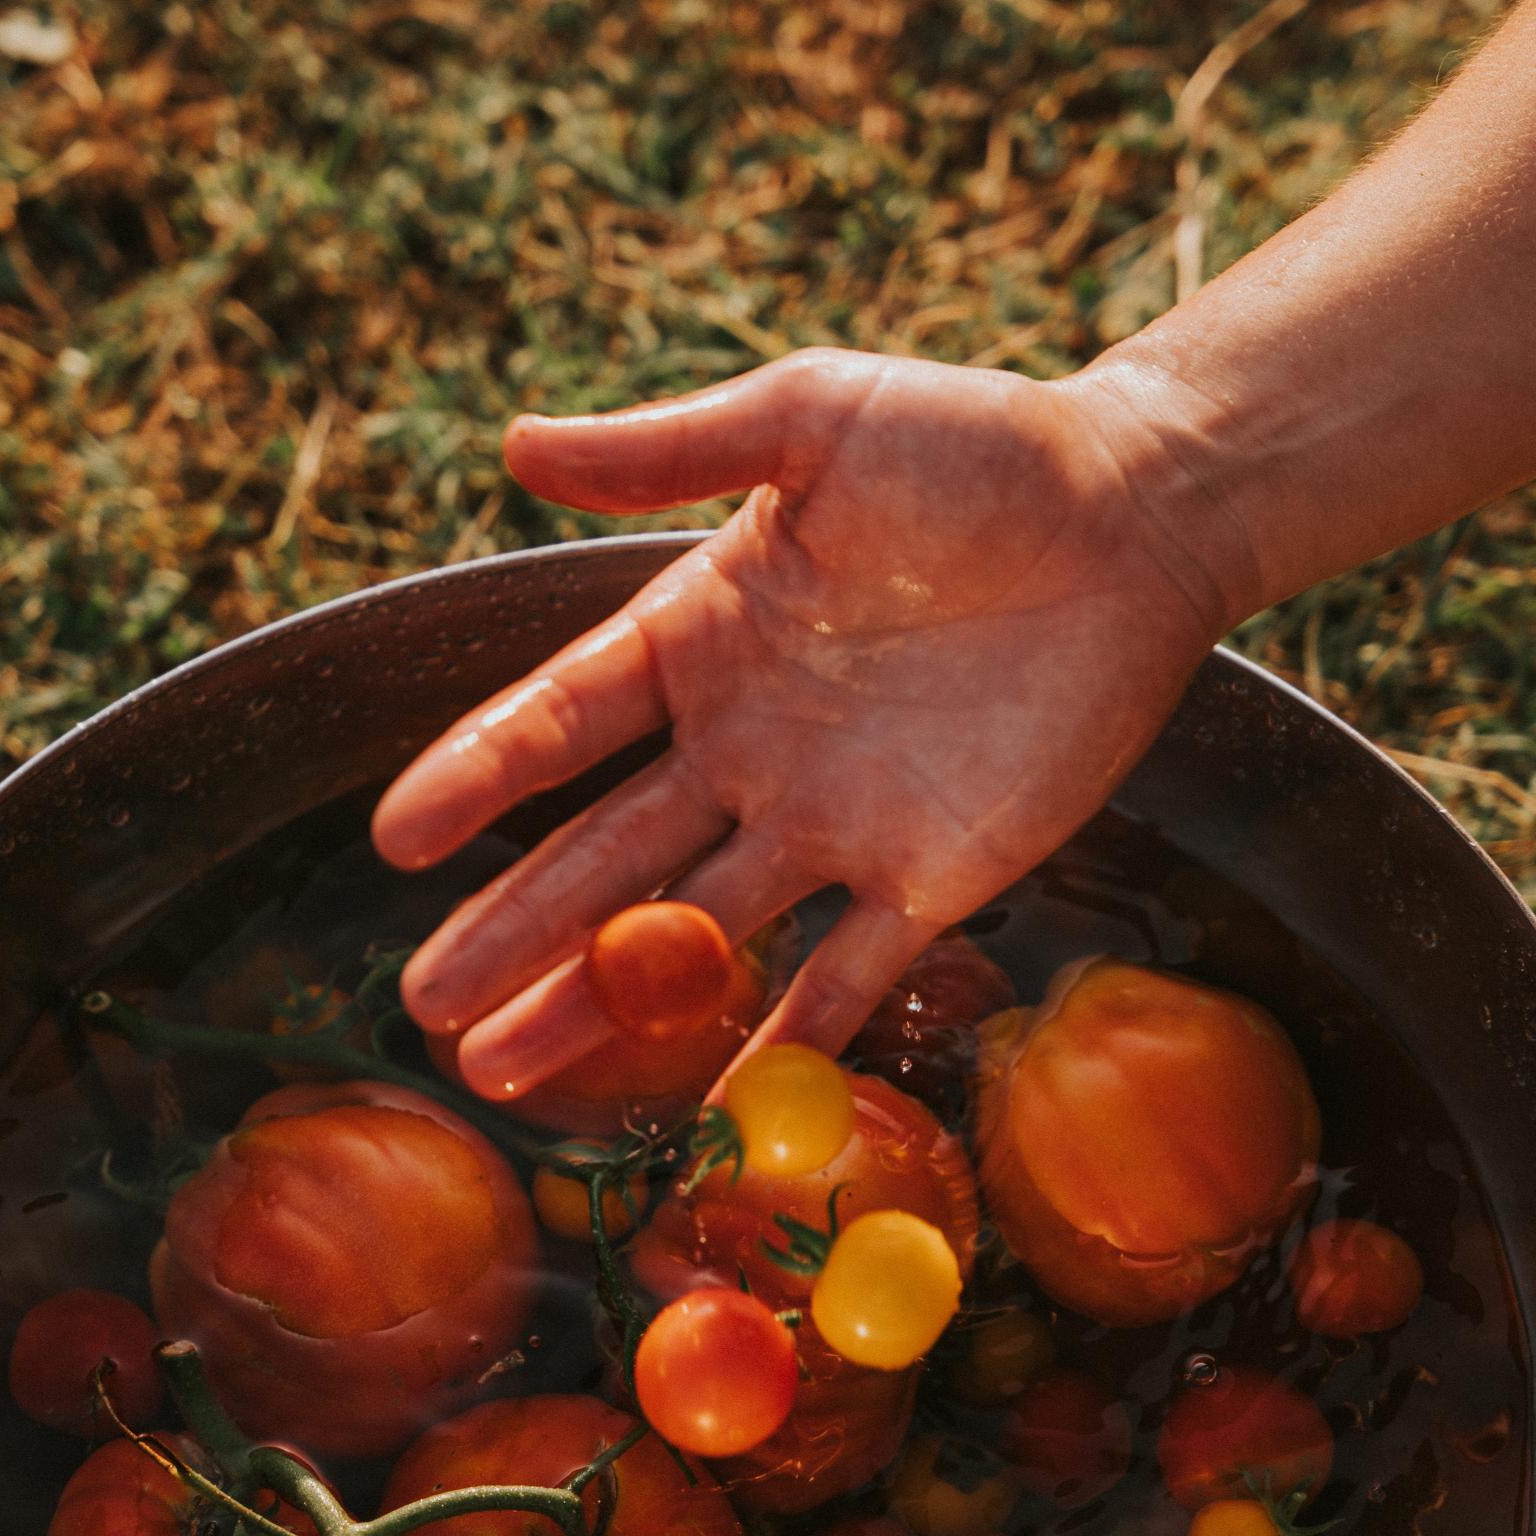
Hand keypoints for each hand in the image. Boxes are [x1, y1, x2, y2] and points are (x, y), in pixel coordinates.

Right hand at [372, 348, 1235, 1099]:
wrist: (1138, 517)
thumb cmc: (975, 449)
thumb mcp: (812, 418)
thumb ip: (671, 449)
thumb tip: (513, 446)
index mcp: (700, 640)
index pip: (563, 719)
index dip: (480, 775)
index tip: (398, 837)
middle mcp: (742, 748)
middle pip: (606, 855)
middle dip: (515, 931)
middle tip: (428, 1006)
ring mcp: (828, 824)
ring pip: (689, 933)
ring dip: (598, 1004)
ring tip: (501, 1070)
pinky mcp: (926, 880)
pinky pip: (838, 982)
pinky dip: (771, 1049)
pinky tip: (693, 1117)